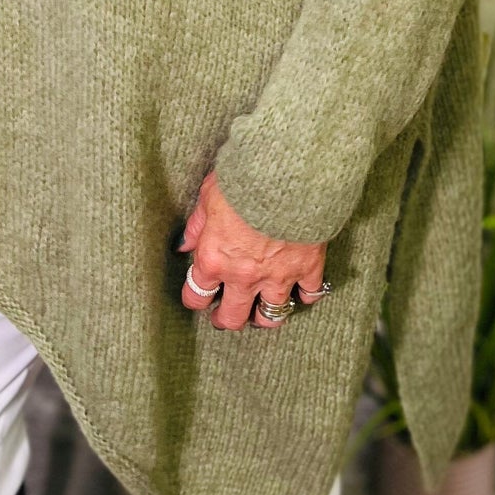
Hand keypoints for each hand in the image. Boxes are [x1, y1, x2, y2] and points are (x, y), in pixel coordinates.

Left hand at [177, 168, 328, 329]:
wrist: (285, 174)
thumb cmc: (243, 180)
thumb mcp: (208, 196)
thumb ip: (196, 225)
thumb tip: (185, 244)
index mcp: (214, 259)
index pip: (196, 296)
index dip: (196, 299)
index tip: (199, 297)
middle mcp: (244, 275)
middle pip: (233, 318)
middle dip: (226, 320)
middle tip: (226, 316)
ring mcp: (277, 276)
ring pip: (271, 315)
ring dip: (264, 316)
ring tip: (261, 312)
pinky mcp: (307, 268)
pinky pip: (309, 293)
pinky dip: (306, 294)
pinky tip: (302, 291)